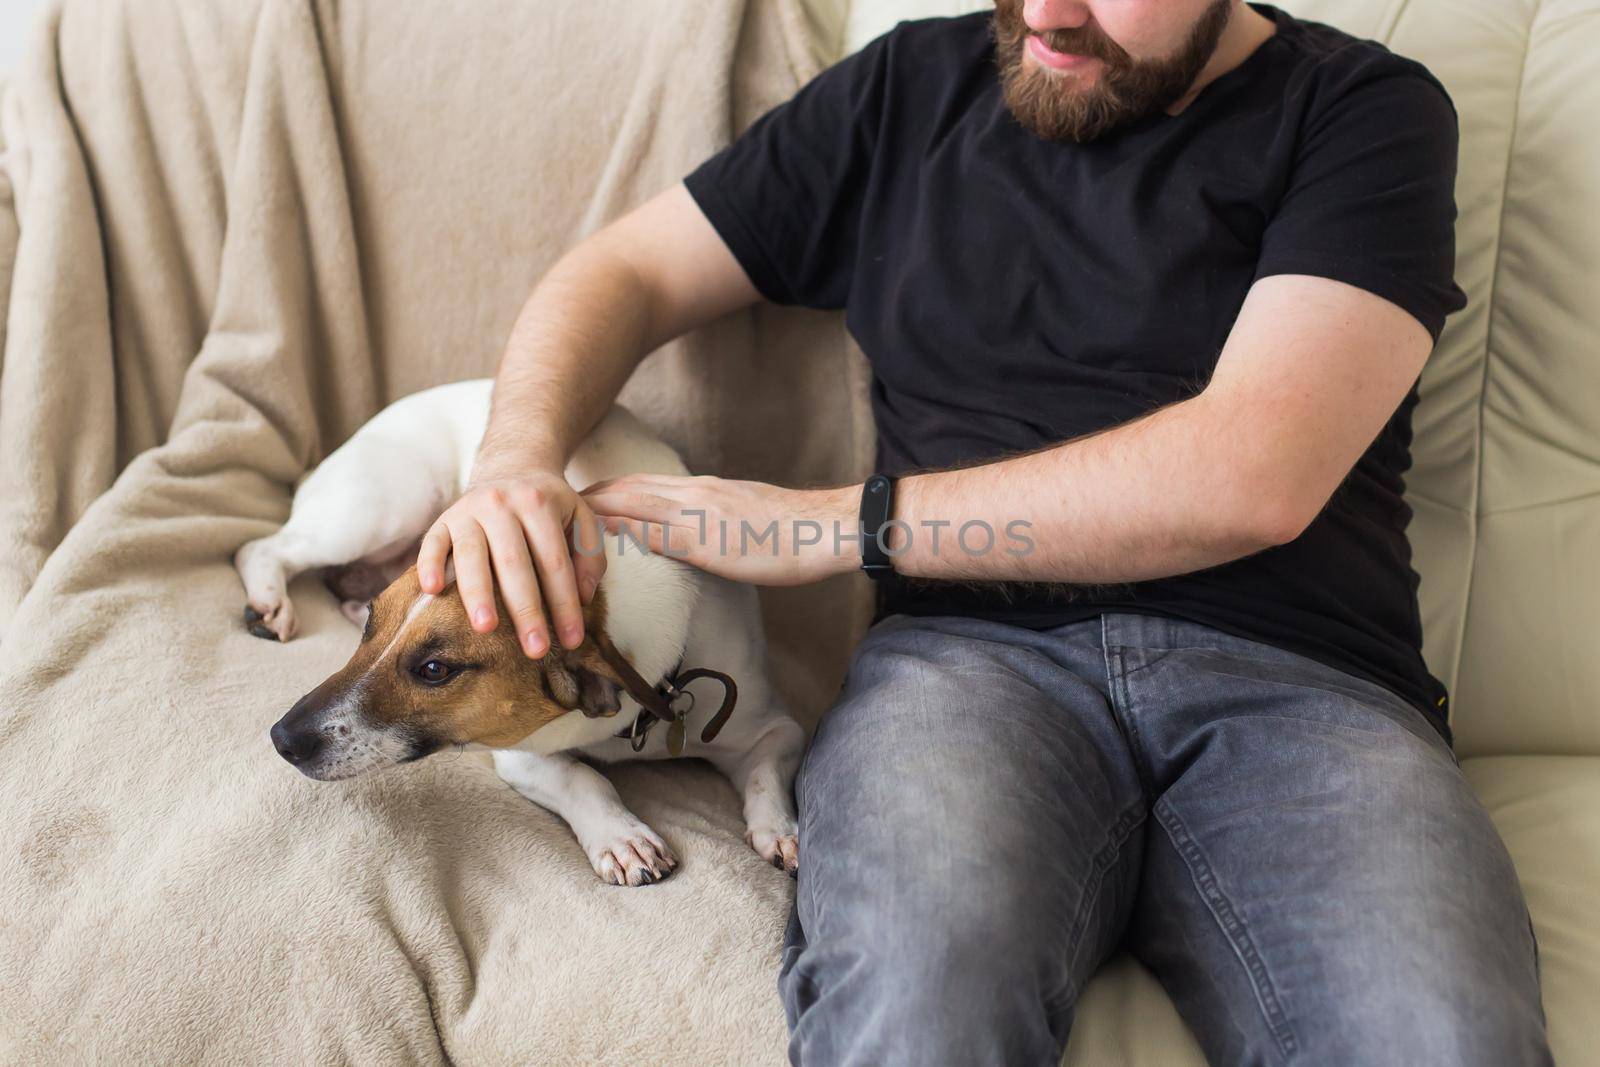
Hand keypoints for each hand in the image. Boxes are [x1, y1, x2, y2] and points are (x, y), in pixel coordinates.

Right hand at [417, 471, 606, 655]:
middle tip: (535, 649)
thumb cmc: (550, 506)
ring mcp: (468, 510)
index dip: (564, 603)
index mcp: (539, 504)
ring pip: (472, 555)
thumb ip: (591, 555)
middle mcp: (502, 504)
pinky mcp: (444, 518)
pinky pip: (432, 542)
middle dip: (526, 609)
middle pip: (514, 563)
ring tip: (486, 628)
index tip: (572, 640)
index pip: (554, 562)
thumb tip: (582, 596)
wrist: (512, 468)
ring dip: (478, 593)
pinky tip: (433, 590)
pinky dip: (429, 564)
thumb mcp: (582, 519)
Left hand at [580, 474, 859, 585]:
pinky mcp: (706, 541)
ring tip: (555, 525)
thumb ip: (711, 521)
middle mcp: (693, 494)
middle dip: (585, 498)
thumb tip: (689, 534)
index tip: (573, 500)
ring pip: (630, 506)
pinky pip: (653, 536)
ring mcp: (697, 515)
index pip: (640, 485)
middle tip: (546, 506)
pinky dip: (621, 538)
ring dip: (592, 514)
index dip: (604, 492)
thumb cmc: (794, 531)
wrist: (826, 527)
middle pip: (624, 489)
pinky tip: (596, 548)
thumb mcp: (743, 516)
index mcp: (701, 490)